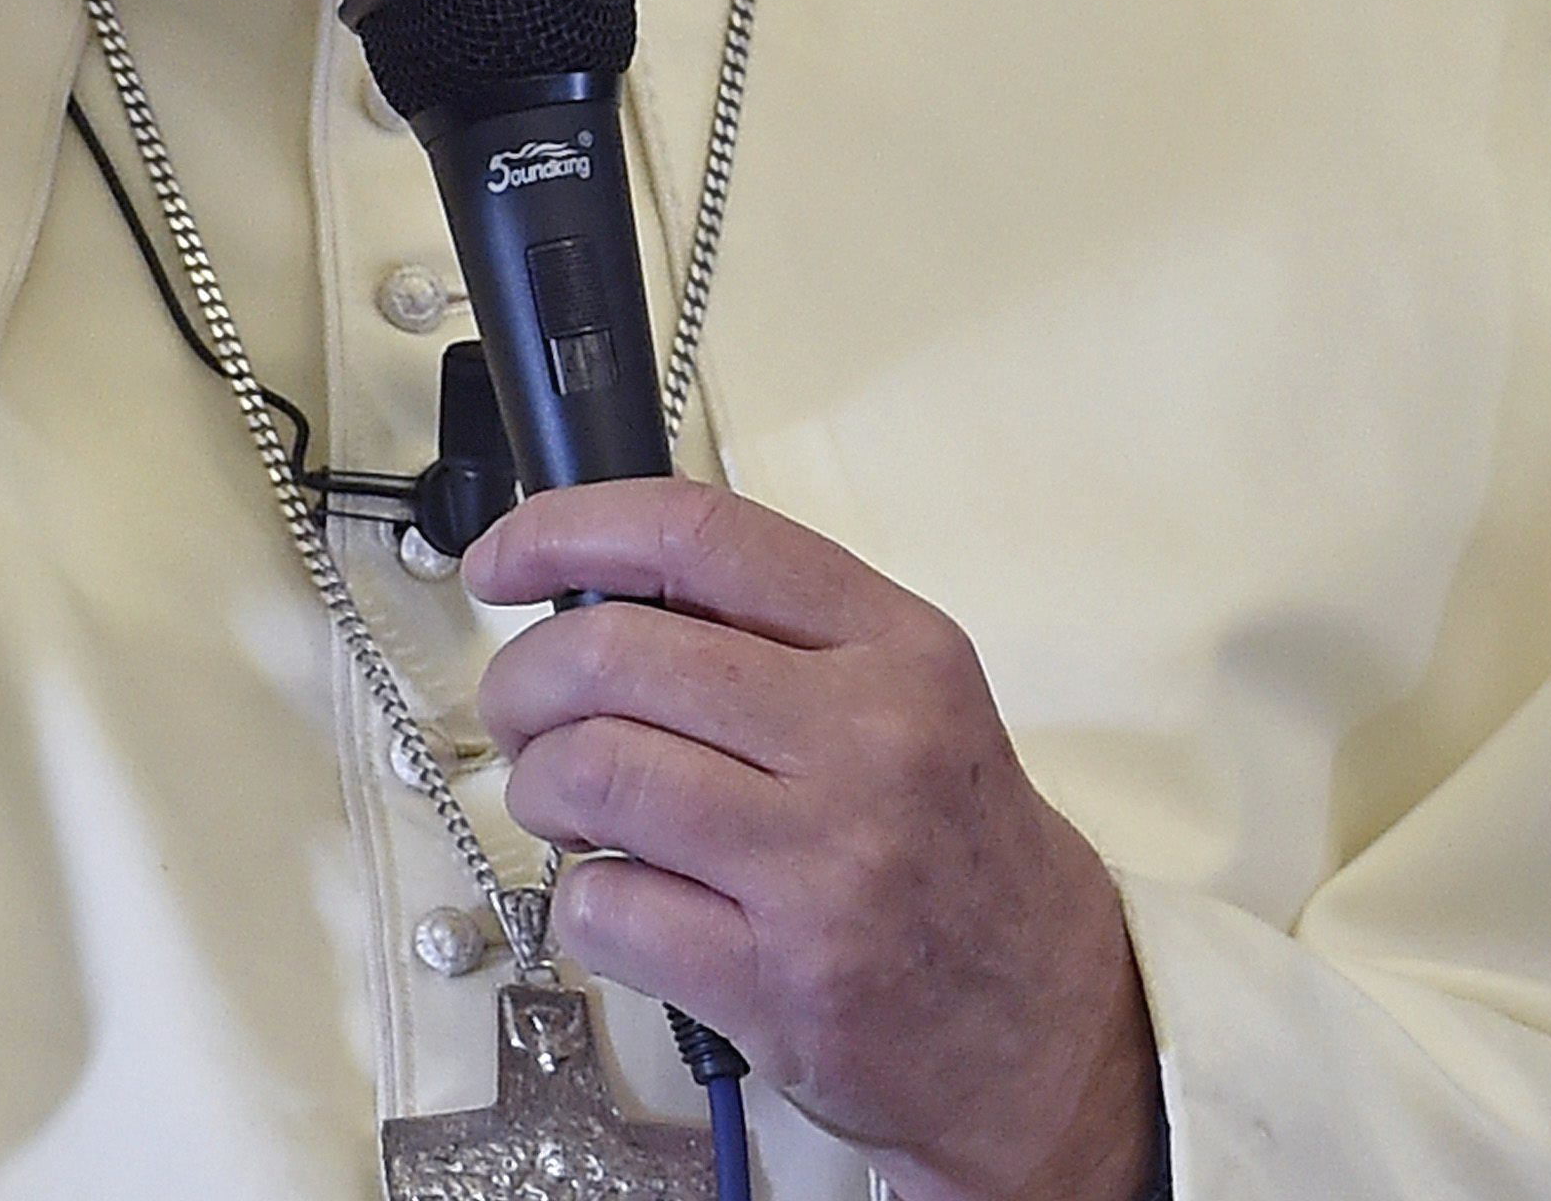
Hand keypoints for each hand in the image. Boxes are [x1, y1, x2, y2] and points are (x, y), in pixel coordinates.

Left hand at [469, 484, 1160, 1200]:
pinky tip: (620, 898)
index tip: (502, 559)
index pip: (700, 536)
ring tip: (564, 806)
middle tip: (517, 712)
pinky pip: (605, 907)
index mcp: (895, 647)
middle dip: (525, 681)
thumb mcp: (911, 697)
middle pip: (615, 655)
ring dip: (539, 788)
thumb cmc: (956, 851)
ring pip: (592, 774)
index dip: (569, 528)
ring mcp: (821, 865)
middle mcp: (864, 741)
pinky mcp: (777, 981)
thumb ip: (775, 634)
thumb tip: (593, 591)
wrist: (1048, 1024)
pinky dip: (577, 900)